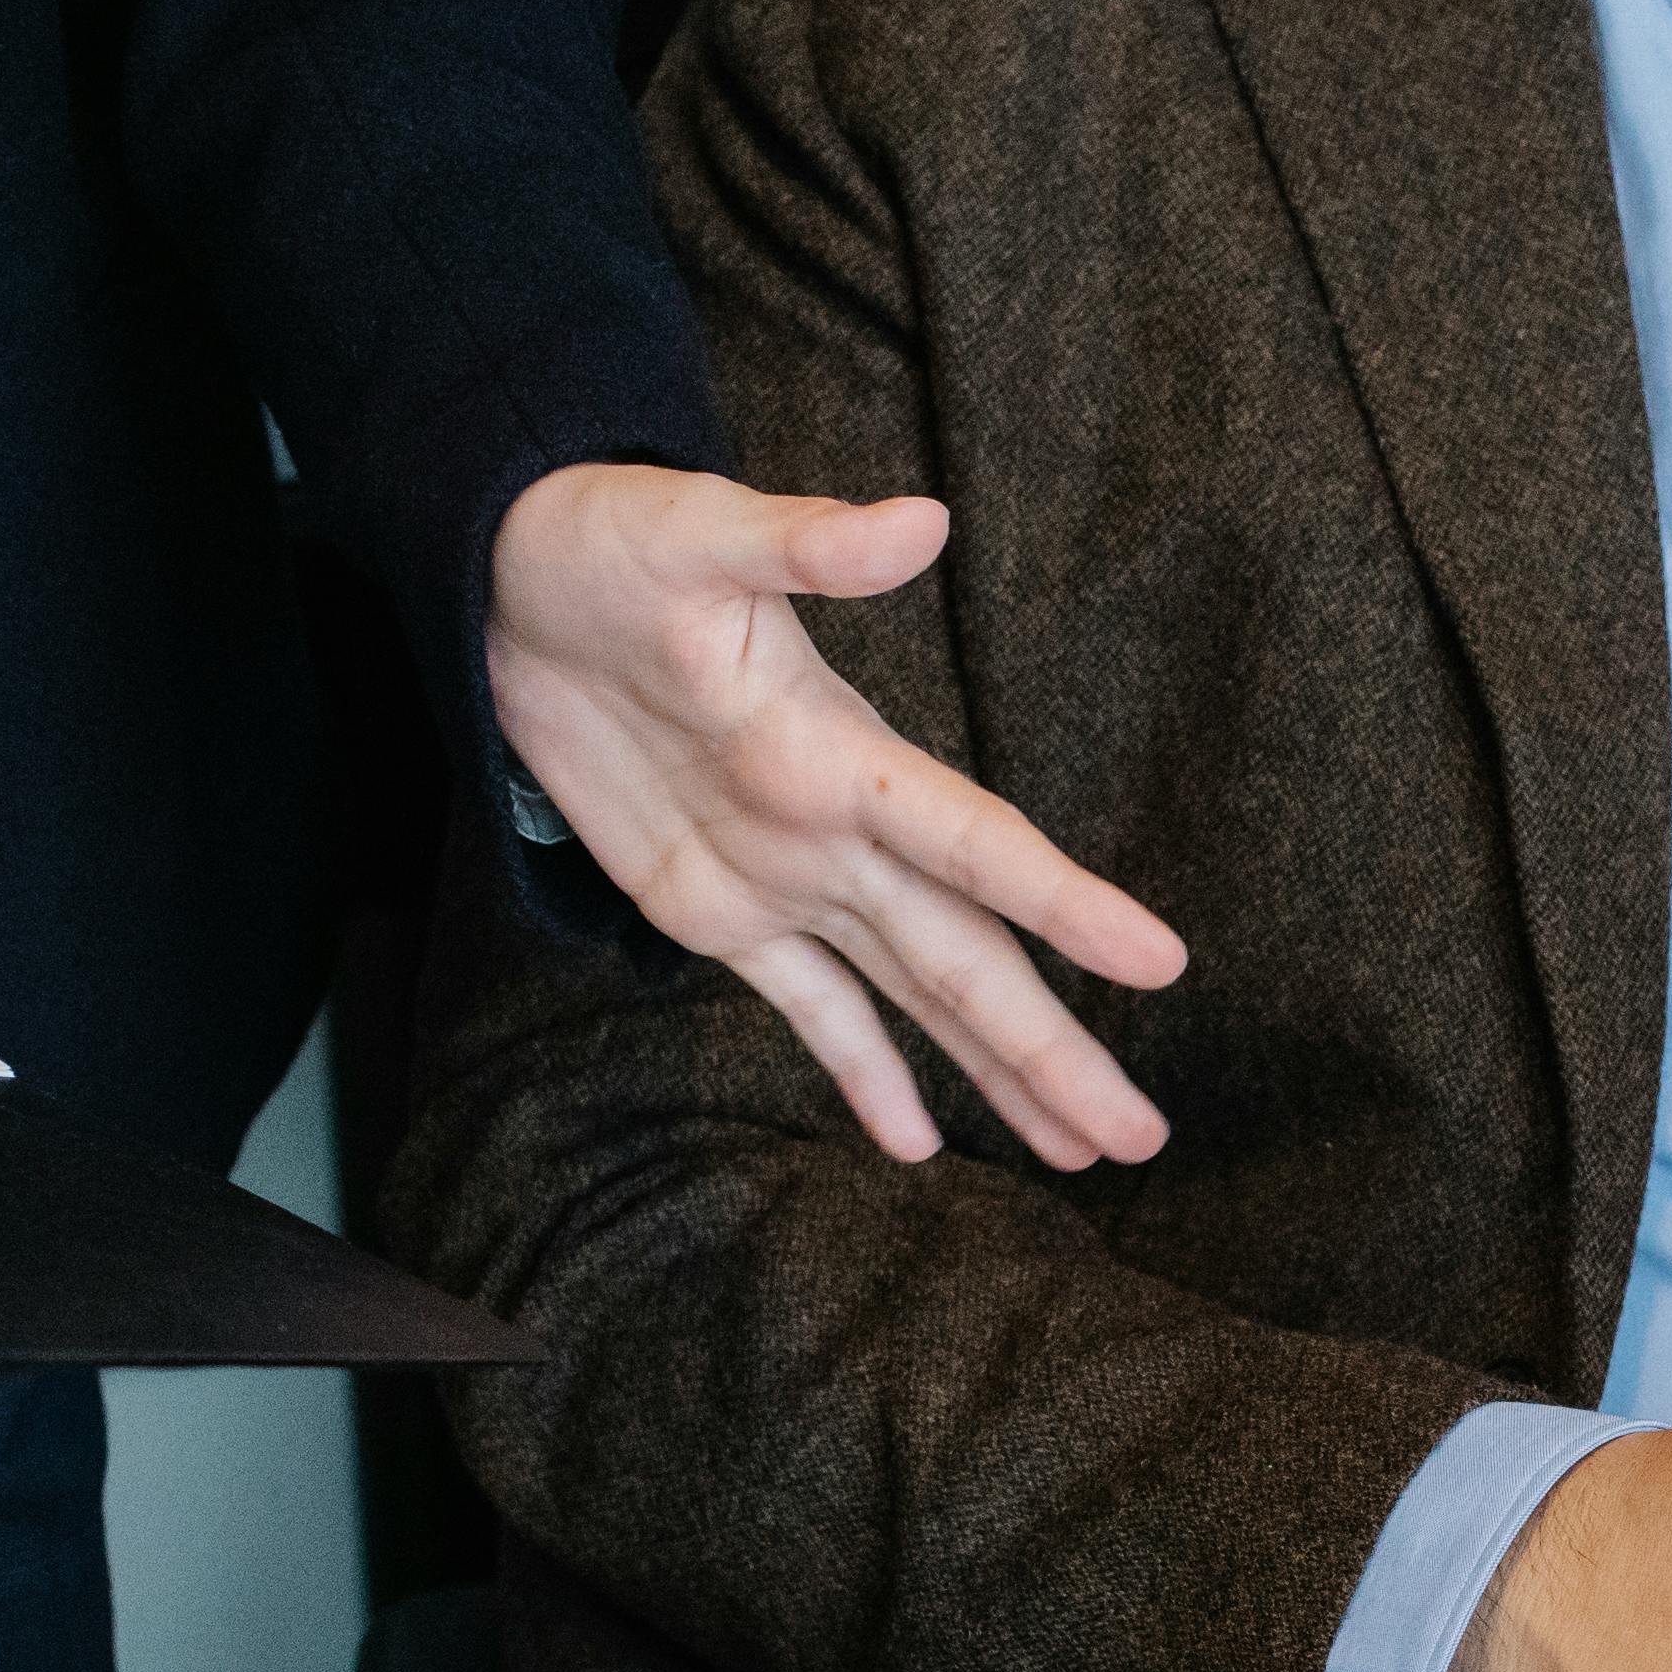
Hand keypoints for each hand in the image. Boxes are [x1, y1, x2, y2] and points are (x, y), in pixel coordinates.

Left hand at [485, 463, 1191, 1166]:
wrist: (511, 576)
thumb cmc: (606, 540)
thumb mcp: (693, 533)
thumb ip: (807, 542)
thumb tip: (922, 520)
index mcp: (846, 754)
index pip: (978, 842)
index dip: (1065, 904)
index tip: (1160, 964)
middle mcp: (842, 832)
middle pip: (971, 957)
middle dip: (1056, 1049)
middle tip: (1144, 1136)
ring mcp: (789, 880)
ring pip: (917, 995)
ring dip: (1001, 1072)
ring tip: (1087, 1151)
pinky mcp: (718, 913)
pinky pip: (810, 1008)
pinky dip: (865, 1074)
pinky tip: (921, 1143)